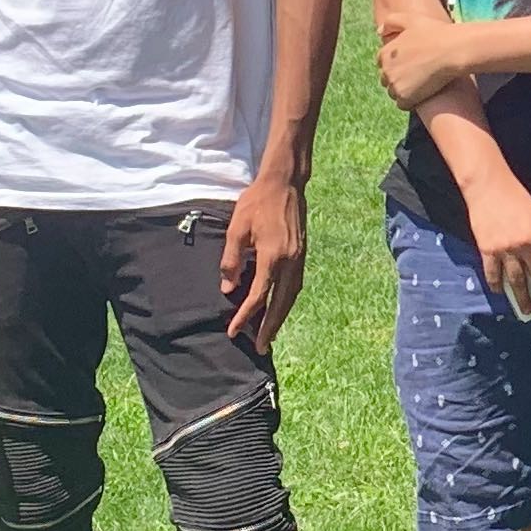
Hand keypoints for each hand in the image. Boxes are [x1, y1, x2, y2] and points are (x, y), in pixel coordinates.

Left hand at [222, 182, 308, 351]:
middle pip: (281, 303)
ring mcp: (299, 258)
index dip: (244, 316)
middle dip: (270, 327)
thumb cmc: (257, 203)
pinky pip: (295, 285)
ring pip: (292, 296)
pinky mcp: (302, 253)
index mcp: (272, 257)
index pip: (258, 296)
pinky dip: (287, 301)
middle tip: (262, 347)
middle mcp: (290, 262)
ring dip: (281, 317)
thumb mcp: (236, 229)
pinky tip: (280, 307)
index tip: (233, 331)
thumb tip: (229, 289)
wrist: (284, 183)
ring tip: (271, 333)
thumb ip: (232, 260)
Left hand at [377, 15, 486, 108]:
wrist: (453, 50)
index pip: (383, 64)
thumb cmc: (436, 33)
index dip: (398, 64)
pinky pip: (403, 105)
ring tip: (423, 83)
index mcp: (385, 53)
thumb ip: (391, 22)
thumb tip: (378, 32)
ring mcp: (395, 85)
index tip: (412, 63)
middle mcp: (386, 70)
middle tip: (419, 74)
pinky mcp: (405, 98)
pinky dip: (411, 101)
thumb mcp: (411, 19)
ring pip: (394, 93)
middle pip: (387, 80)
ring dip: (405, 90)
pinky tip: (424, 93)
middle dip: (399, 78)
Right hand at [472, 193, 530, 319]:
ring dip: (524, 298)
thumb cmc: (514, 195)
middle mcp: (526, 245)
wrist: (487, 185)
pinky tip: (501, 293)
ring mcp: (506, 249)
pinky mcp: (487, 250)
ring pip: (517, 281)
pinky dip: (497, 286)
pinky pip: (493, 274)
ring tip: (528, 310)